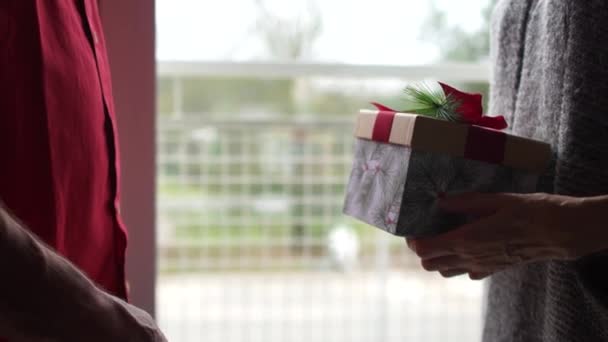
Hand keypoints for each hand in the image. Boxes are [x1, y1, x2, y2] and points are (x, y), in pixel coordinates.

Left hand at [406, 192, 607, 279]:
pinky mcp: (493, 270)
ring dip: (438, 257)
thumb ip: (463, 202)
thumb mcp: (494, 199)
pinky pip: (467, 273)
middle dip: (422, 249)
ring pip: (445, 271)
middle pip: (429, 265)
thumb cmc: (528, 211)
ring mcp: (481, 267)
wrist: (558, 232)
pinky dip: (458, 263)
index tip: (414, 226)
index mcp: (466, 239)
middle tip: (426, 230)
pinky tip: (466, 244)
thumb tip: (439, 201)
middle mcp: (470, 258)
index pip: (425, 249)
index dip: (413, 240)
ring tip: (443, 236)